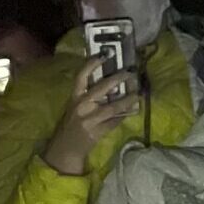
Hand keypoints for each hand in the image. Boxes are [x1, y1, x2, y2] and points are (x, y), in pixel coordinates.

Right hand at [40, 56, 141, 174]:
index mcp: (74, 96)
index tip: (105, 54)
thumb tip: (112, 82)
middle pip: (102, 88)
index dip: (92, 63)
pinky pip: (115, 121)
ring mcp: (90, 119)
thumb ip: (88, 94)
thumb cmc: (72, 123)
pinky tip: (133, 110)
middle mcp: (81, 106)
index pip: (81, 76)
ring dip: (127, 100)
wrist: (65, 148)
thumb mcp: (76, 105)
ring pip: (112, 107)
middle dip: (118, 79)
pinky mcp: (98, 132)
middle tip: (130, 73)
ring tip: (137, 94)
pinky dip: (124, 115)